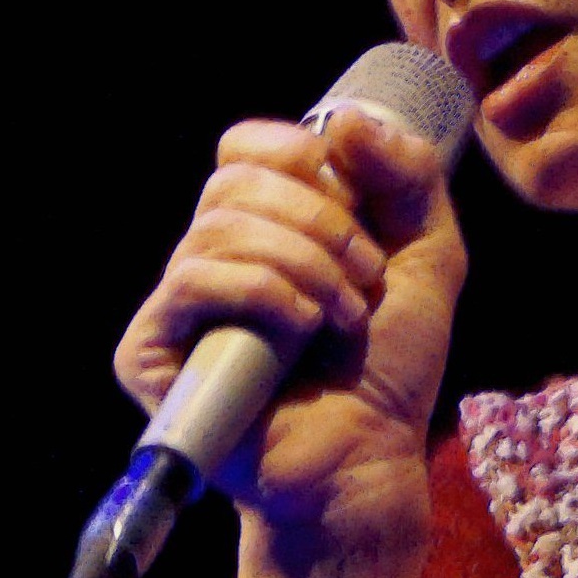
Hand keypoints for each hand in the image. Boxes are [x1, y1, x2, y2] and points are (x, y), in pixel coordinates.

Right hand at [114, 105, 462, 547]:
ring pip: (220, 229)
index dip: (291, 150)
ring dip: (306, 266)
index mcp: (264, 229)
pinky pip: (193, 281)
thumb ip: (408, 178)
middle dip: (320, 220)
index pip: (242, 148)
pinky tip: (302, 332)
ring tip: (344, 318)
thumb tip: (344, 118)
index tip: (345, 188)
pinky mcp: (150, 351)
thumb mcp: (427, 255)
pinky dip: (264, 294)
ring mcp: (176, 306)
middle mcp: (210, 258)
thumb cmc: (390, 368)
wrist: (367, 459)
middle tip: (365, 275)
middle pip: (234, 181)